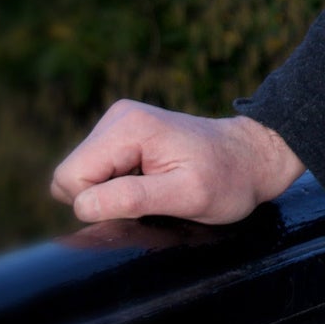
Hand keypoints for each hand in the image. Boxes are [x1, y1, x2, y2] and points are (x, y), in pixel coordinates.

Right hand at [50, 101, 305, 224]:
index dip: (99, 204)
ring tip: (159, 187)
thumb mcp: (188, 196)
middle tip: (154, 197)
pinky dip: (121, 184)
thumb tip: (84, 205)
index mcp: (128, 128)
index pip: (71, 178)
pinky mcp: (124, 135)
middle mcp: (117, 118)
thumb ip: (133, 198)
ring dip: (115, 192)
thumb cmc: (229, 180)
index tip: (145, 203)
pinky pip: (99, 171)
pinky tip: (156, 180)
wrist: (254, 157)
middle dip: (105, 198)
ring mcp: (120, 124)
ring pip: (83, 176)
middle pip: (71, 176)